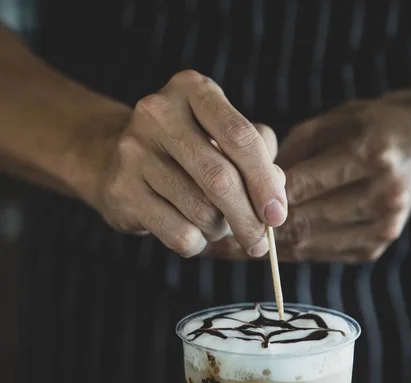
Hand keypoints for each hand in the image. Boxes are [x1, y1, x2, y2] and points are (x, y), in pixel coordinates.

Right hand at [84, 70, 286, 257]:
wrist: (112, 159)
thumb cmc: (185, 150)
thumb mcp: (223, 137)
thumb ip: (258, 157)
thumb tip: (276, 196)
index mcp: (193, 90)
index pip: (241, 137)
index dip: (265, 182)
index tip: (277, 215)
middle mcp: (159, 113)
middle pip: (221, 179)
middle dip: (248, 219)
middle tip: (259, 244)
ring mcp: (134, 152)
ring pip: (201, 212)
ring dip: (219, 230)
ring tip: (214, 224)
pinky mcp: (121, 190)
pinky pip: (178, 233)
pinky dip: (196, 243)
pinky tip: (191, 233)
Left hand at [206, 85, 410, 262]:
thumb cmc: (368, 127)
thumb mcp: (331, 122)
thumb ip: (291, 155)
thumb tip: (245, 187)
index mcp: (370, 153)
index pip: (299, 187)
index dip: (255, 203)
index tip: (218, 211)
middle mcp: (382, 195)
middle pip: (302, 223)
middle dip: (254, 231)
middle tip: (213, 238)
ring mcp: (383, 227)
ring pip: (308, 246)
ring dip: (266, 246)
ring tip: (229, 246)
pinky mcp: (376, 247)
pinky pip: (321, 254)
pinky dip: (291, 250)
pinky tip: (266, 246)